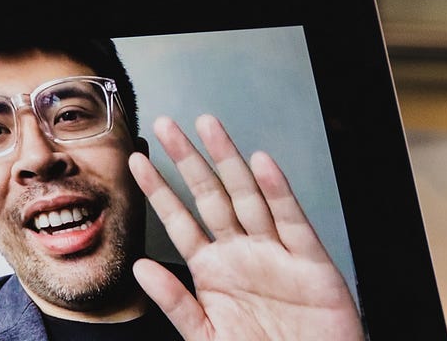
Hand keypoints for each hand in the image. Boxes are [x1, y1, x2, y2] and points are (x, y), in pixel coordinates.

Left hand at [129, 114, 362, 340]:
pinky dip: (278, 191)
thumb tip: (141, 268)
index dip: (159, 191)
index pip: (180, 222)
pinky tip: (261, 164)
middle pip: (211, 197)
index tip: (137, 163)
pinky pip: (292, 220)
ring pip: (249, 197)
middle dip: (189, 161)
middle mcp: (242, 254)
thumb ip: (175, 302)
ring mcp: (275, 253)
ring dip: (229, 161)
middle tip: (167, 126)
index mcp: (214, 272)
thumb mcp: (207, 336)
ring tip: (209, 128)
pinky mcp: (310, 261)